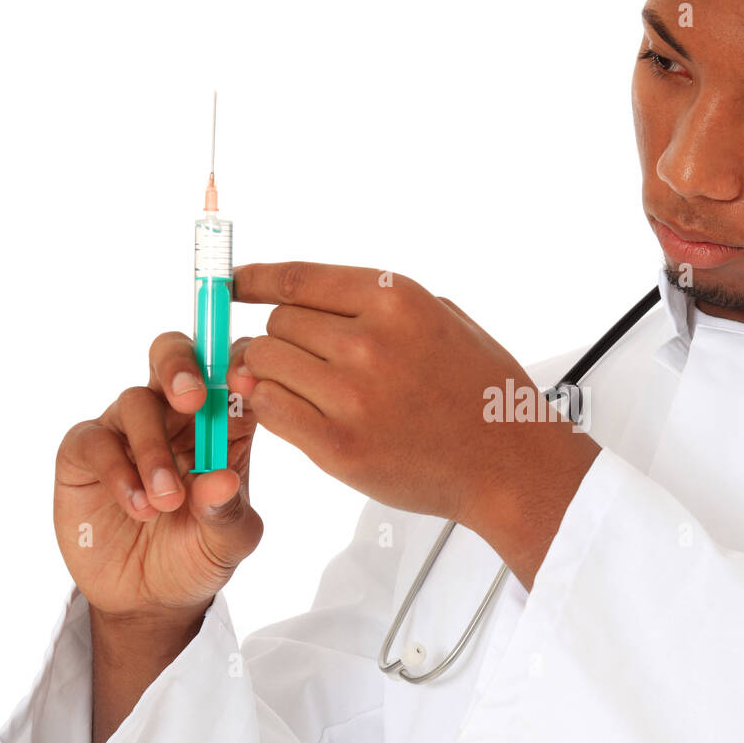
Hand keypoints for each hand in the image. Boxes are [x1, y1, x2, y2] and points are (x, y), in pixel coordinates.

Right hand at [54, 332, 263, 621]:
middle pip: (174, 355)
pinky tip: (139, 507)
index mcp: (224, 423)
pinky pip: (97, 440)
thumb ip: (229, 511)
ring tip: (166, 503)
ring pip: (136, 401)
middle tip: (192, 400)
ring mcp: (129, 428)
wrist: (149, 599)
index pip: (234, 370)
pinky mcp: (86, 451)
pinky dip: (119, 472)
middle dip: (182, 366)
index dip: (241, 364)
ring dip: (153, 450)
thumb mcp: (229, 542)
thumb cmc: (199, 556)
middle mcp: (176, 415)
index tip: (246, 384)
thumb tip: (221, 479)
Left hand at [230, 263, 588, 537]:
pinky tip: (292, 413)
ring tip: (296, 388)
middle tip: (293, 360)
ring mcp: (351, 393)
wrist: (509, 464)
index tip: (233, 284)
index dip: (255, 280)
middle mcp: (369, 340)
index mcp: (396, 299)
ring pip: (265, 362)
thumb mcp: (443, 319)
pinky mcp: (337, 443)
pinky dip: (270, 407)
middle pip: (277, 322)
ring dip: (270, 373)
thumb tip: (307, 303)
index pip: (297, 278)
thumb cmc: (482, 394)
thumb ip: (376, 307)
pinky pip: (269, 408)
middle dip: (280, 339)